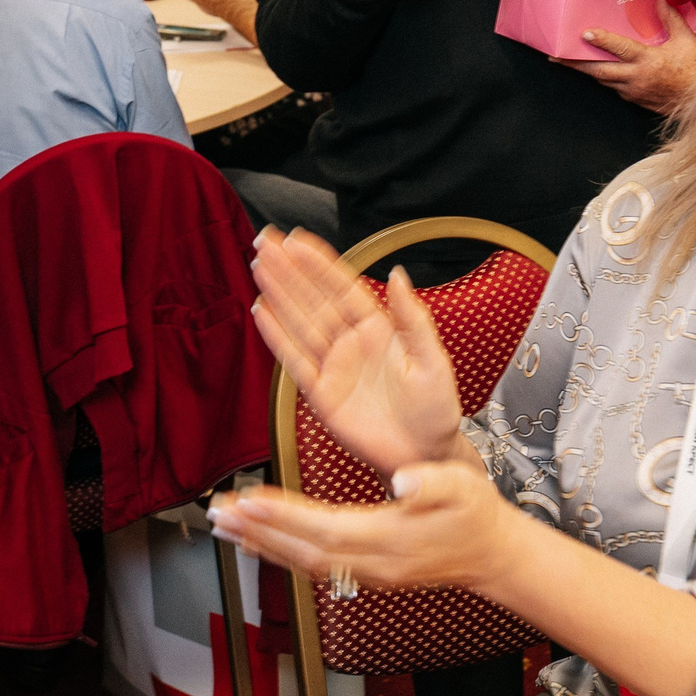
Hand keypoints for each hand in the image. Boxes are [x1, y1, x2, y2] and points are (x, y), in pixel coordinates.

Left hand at [208, 459, 513, 595]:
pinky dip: (280, 554)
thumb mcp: (462, 485)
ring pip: (304, 562)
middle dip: (258, 531)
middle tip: (219, 513)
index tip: (251, 500)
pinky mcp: (365, 574)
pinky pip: (313, 567)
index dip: (286, 516)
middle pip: (304, 550)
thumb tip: (403, 481)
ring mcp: (368, 574)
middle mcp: (374, 563)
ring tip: (225, 525)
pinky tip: (258, 543)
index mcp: (392, 538)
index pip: (328, 528)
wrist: (490, 553)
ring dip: (261, 543)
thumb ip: (433, 483)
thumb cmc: (475, 514)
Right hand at [250, 227, 464, 479]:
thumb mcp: (433, 361)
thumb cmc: (435, 409)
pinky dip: (276, 336)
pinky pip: (294, 359)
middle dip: (290, 269)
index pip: (341, 288)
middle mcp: (351, 342)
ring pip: (299, 322)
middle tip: (267, 240)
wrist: (425, 455)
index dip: (318, 263)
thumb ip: (413, 319)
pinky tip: (261, 312)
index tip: (296, 240)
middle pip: (313, 299)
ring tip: (260, 265)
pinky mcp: (320, 393)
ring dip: (278, 294)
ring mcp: (333, 366)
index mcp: (378, 329)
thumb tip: (397, 274)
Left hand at [560, 0, 695, 111]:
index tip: (584, 34)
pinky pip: (613, 87)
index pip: (620, 49)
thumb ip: (671, 19)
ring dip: (586, 71)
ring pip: (603, 80)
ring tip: (567, 62)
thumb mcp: (686, 41)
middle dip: (575, 64)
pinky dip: (603, 78)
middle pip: (598, 70)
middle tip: (555, 58)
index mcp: (647, 60)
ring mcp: (632, 90)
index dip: (601, 41)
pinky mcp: (634, 99)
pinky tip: (597, 70)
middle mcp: (635, 77)